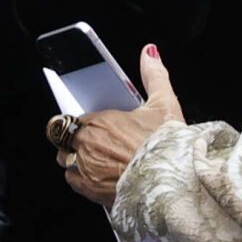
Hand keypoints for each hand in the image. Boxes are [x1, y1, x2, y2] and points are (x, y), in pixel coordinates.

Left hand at [63, 46, 185, 203]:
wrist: (175, 183)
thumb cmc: (169, 146)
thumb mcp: (165, 105)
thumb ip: (154, 76)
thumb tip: (150, 52)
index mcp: (99, 121)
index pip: (77, 119)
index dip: (86, 124)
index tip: (97, 129)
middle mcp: (86, 144)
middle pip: (67, 138)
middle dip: (78, 140)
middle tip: (99, 145)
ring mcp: (85, 167)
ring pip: (66, 160)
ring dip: (77, 159)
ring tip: (99, 162)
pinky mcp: (88, 189)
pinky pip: (72, 180)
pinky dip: (81, 179)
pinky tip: (98, 177)